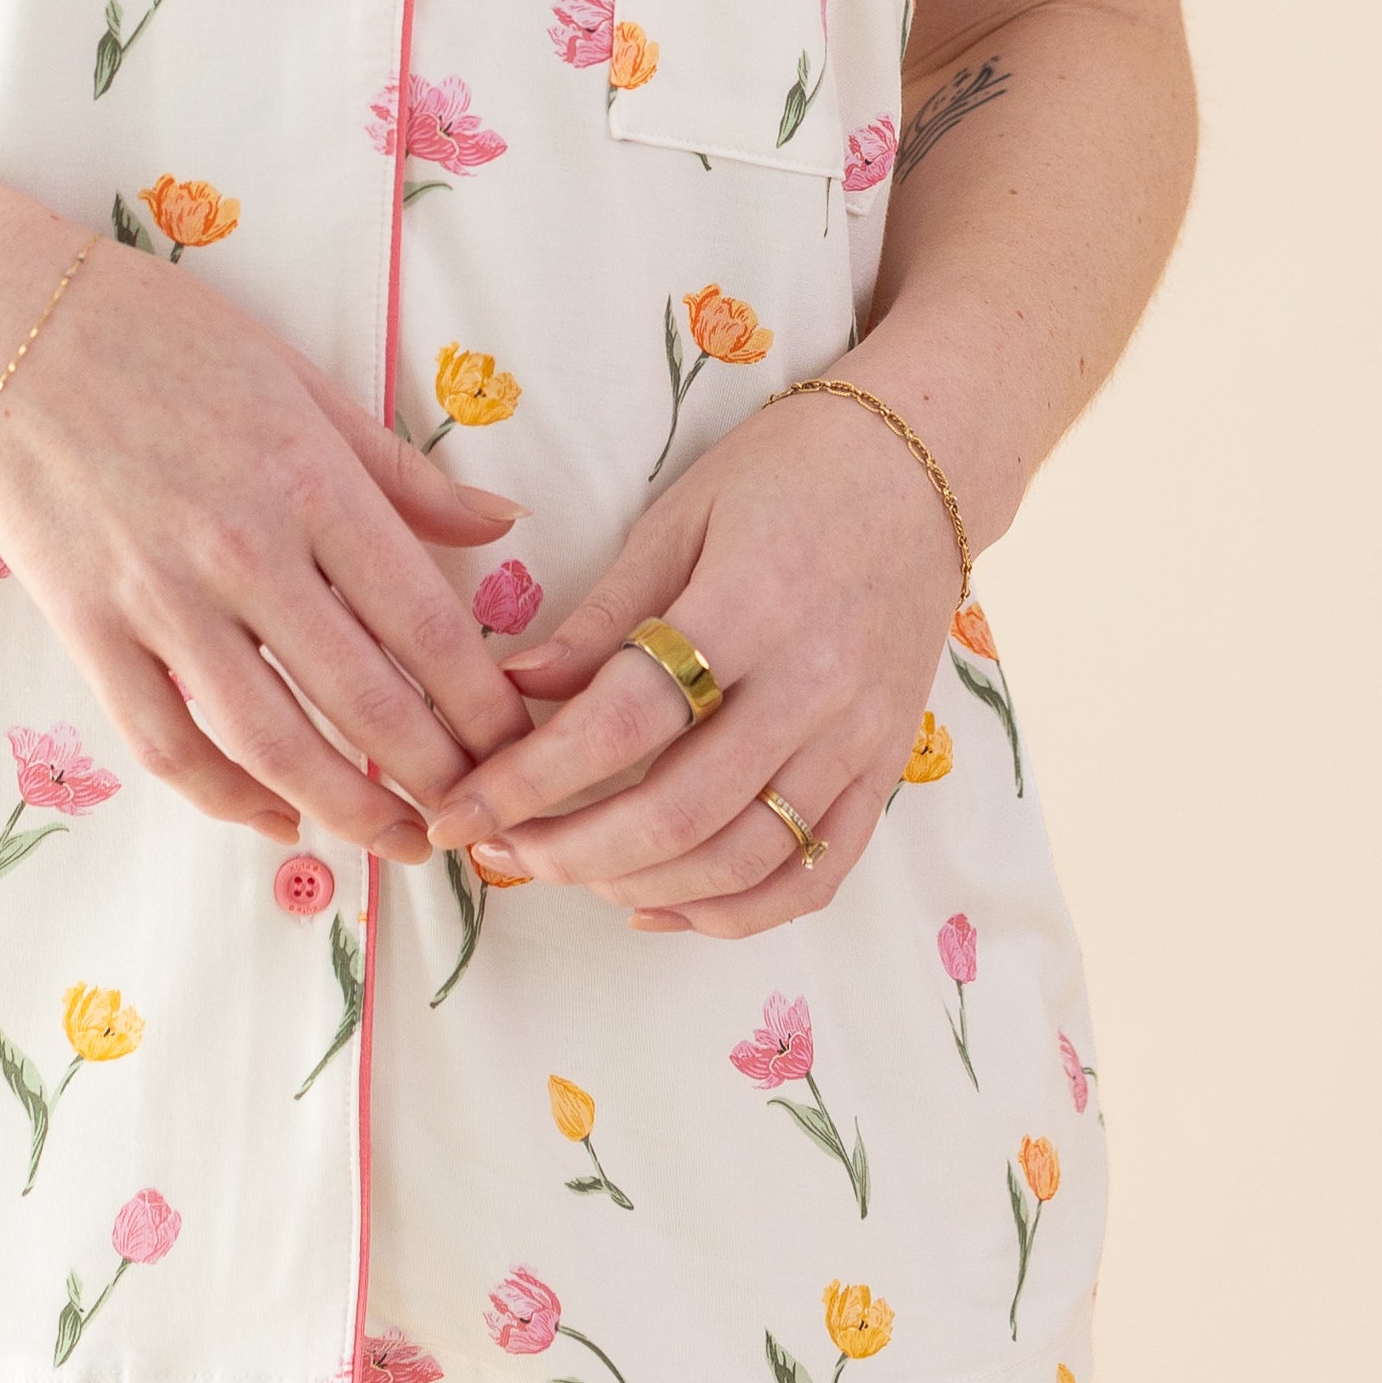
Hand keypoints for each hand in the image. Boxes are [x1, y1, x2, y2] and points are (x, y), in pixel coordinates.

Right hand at [0, 230, 535, 862]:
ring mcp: (159, 596)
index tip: (514, 741)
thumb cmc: (161, 334)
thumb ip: (399, 470)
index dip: (481, 702)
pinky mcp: (88, 626)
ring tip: (397, 839)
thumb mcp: (300, 379)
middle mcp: (243, 549)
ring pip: (272, 742)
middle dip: (436, 776)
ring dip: (347, 808)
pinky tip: (278, 819)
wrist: (2, 323)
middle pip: (365, 700)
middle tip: (474, 811)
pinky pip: (167, 742)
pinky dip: (228, 798)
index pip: (426, 622)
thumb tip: (500, 526)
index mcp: (309, 480)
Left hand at [436, 392, 963, 935]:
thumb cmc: (785, 476)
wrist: (920, 469)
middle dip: (567, 850)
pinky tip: (659, 906)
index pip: (624, 720)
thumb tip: (511, 689)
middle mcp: (813, 687)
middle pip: (678, 812)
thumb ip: (601, 618)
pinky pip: (814, 874)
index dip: (530, 778)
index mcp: (751, 606)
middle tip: (498, 850)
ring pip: (741, 861)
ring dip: (635, 886)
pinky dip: (734, 913)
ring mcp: (859, 739)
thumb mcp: (677, 519)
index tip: (460, 809)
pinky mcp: (885, 769)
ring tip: (561, 871)